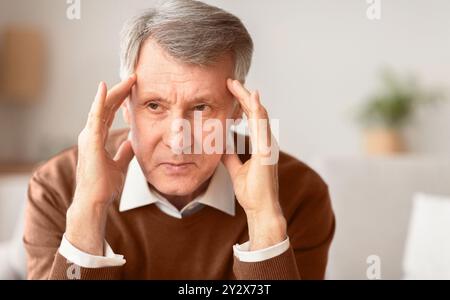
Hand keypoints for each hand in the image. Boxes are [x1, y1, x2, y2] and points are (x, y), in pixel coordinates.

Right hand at [66, 75, 135, 254]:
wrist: (95, 201)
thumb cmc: (104, 185)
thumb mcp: (119, 165)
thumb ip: (124, 152)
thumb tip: (131, 142)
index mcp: (97, 139)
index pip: (109, 113)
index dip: (120, 99)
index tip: (133, 88)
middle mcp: (91, 134)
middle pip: (106, 106)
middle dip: (120, 91)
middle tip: (134, 77)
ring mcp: (89, 137)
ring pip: (102, 107)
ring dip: (115, 92)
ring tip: (128, 79)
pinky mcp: (90, 141)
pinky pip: (95, 117)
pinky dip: (99, 102)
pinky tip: (105, 89)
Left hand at [223, 79, 286, 250]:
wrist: (260, 209)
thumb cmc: (252, 192)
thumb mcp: (236, 169)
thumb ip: (231, 156)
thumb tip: (223, 145)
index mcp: (261, 144)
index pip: (251, 118)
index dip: (242, 103)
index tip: (230, 91)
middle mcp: (266, 141)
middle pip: (256, 111)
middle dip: (244, 95)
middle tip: (231, 81)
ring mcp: (268, 145)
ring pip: (259, 114)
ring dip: (248, 97)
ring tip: (236, 84)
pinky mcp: (266, 150)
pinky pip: (261, 125)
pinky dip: (256, 110)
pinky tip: (250, 98)